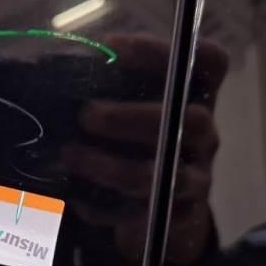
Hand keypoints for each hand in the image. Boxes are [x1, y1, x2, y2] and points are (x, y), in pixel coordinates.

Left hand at [62, 35, 226, 264]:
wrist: (162, 205)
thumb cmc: (138, 139)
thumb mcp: (132, 106)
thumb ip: (109, 85)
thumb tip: (56, 66)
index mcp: (197, 96)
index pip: (208, 62)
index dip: (165, 52)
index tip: (114, 49)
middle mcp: (205, 135)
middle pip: (194, 121)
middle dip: (133, 118)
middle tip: (86, 115)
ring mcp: (196, 179)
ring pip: (163, 176)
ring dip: (110, 166)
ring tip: (70, 154)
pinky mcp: (177, 217)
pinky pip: (141, 213)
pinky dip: (102, 204)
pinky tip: (74, 192)